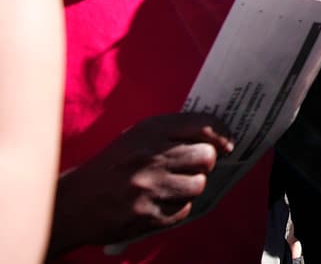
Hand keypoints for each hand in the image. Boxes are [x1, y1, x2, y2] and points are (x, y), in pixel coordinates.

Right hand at [51, 113, 233, 252]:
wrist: (74, 202)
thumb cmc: (112, 166)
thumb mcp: (137, 137)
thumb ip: (173, 133)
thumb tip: (217, 137)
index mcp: (150, 131)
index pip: (203, 124)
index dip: (222, 134)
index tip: (228, 142)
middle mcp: (152, 157)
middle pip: (206, 156)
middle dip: (204, 162)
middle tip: (192, 166)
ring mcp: (150, 188)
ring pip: (198, 184)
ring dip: (191, 186)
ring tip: (172, 185)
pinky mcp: (148, 215)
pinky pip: (184, 209)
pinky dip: (177, 206)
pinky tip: (160, 201)